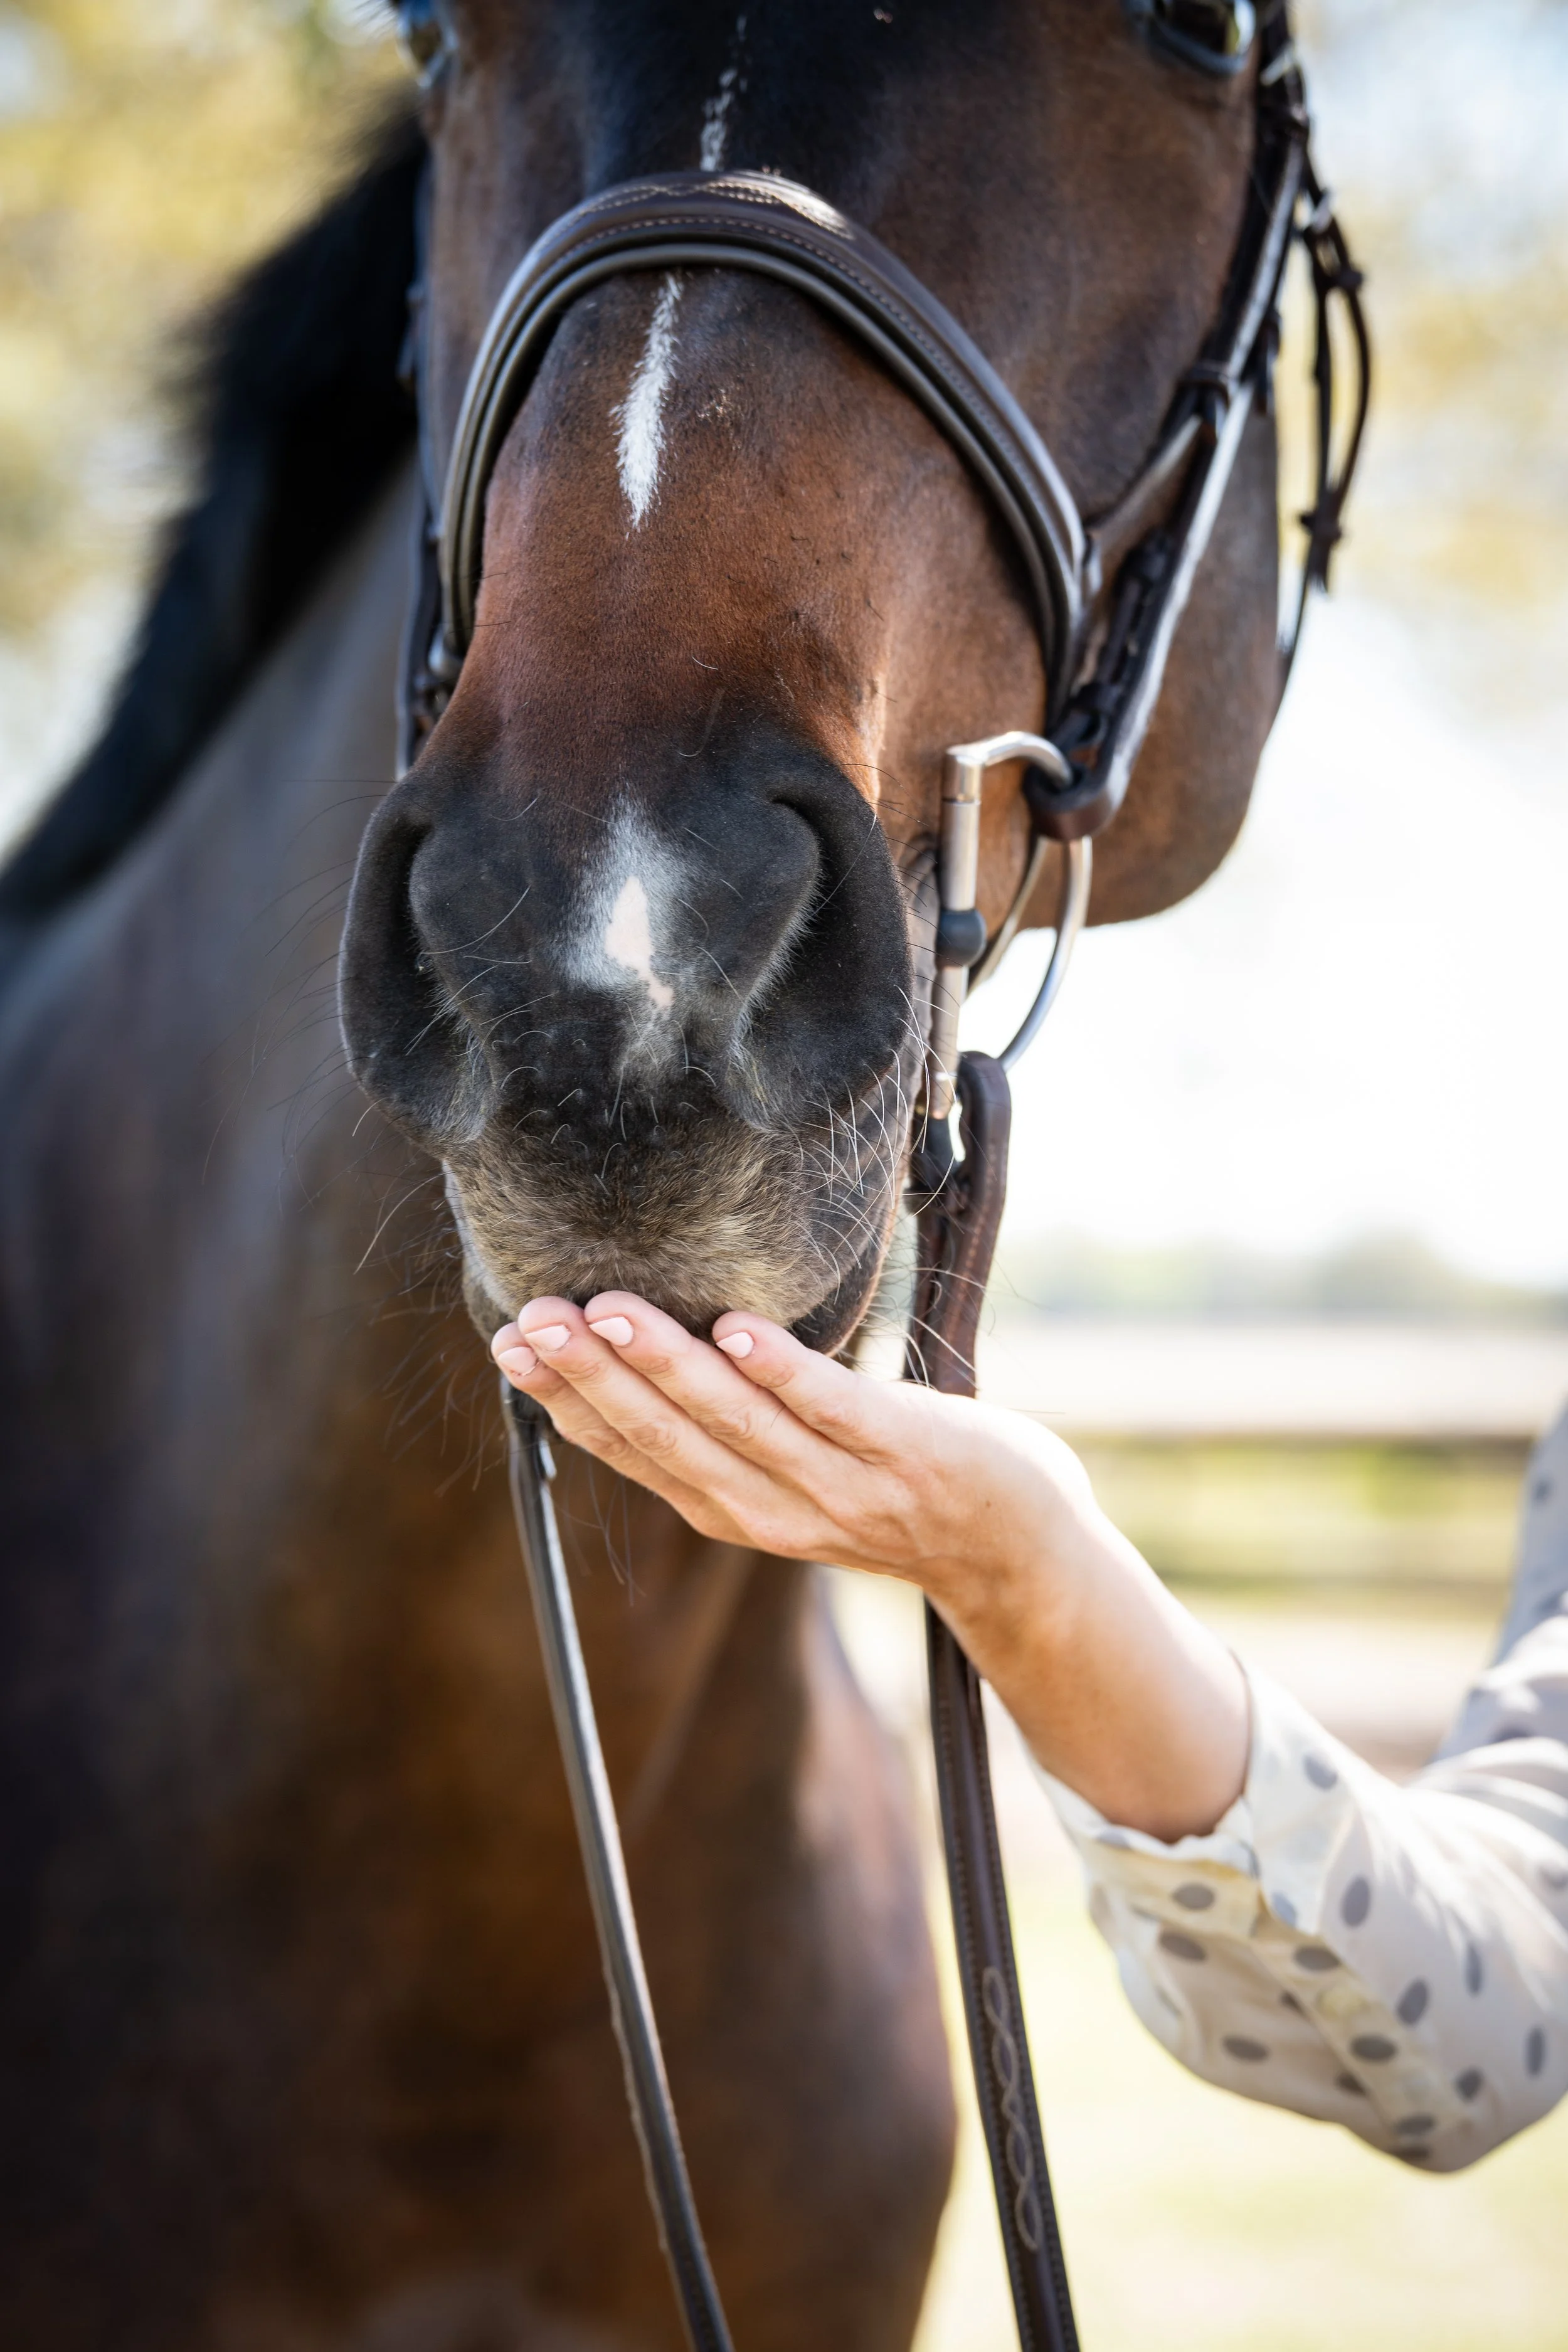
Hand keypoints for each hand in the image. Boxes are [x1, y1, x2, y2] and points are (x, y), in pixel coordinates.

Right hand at [491, 1293, 1249, 1842]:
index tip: (511, 1346)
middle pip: (670, 1439)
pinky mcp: (910, 1454)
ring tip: (610, 1310)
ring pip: (739, 1424)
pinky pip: (838, 1411)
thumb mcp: (794, 1474)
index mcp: (739, 1509)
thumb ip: (729, 1431)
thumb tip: (647, 1351)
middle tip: (531, 1321)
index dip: (571, 1403)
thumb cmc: (899, 1485)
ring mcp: (846, 1487)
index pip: (637, 1453)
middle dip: (595, 1378)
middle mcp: (778, 1510)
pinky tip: (739, 1329)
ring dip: (669, 1366)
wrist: (1020, 1549)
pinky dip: (787, 1374)